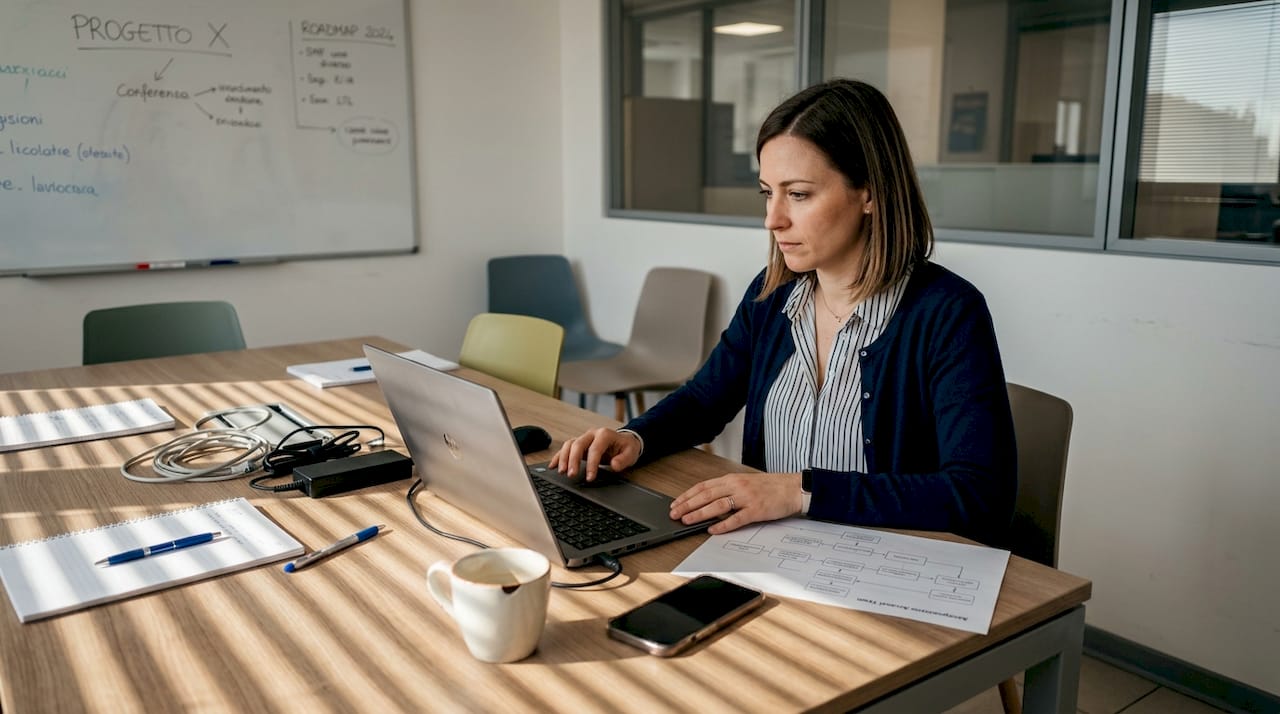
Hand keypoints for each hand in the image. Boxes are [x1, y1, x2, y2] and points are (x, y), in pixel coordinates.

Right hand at [548, 427, 640, 481]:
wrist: (624, 441)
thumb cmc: (627, 447)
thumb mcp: (631, 453)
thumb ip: (623, 459)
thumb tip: (614, 465)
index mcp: (605, 434)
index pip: (595, 449)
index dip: (591, 464)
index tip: (589, 477)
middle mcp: (592, 434)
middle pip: (578, 444)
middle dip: (573, 460)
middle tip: (571, 475)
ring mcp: (584, 438)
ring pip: (569, 445)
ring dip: (563, 458)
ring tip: (562, 472)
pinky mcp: (579, 444)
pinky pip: (566, 448)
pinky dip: (559, 456)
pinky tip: (553, 466)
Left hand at [670, 472, 802, 534]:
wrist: (793, 488)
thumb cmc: (771, 487)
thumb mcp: (745, 483)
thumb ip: (728, 490)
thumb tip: (708, 501)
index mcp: (732, 479)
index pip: (704, 486)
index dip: (687, 495)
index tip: (676, 503)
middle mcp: (737, 486)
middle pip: (706, 495)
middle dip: (688, 505)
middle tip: (675, 514)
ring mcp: (746, 498)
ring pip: (718, 506)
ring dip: (700, 514)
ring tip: (687, 520)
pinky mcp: (757, 510)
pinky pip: (737, 519)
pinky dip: (723, 525)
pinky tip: (712, 530)